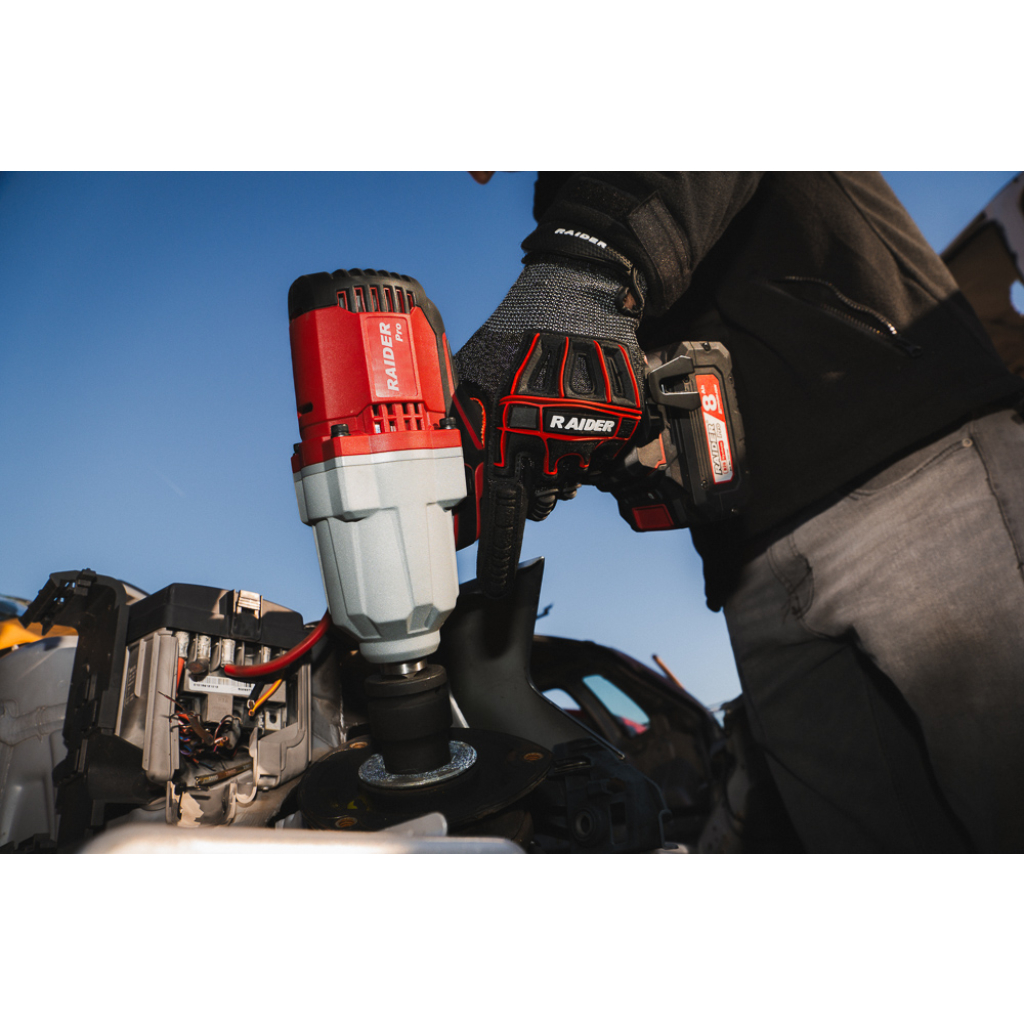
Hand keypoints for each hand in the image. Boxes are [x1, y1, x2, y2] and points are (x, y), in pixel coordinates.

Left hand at [452, 256, 647, 597]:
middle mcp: (552, 443)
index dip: (500, 552)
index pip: (505, 512)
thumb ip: (459, 430)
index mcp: (510, 437)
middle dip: (533, 487)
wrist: (576, 299)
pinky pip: (604, 456)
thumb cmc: (515, 338)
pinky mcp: (623, 426)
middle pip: (543, 501)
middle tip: (529, 449)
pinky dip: (593, 442)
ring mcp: (591, 436)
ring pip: (573, 478)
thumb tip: (441, 476)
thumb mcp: (471, 379)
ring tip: (555, 417)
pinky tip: (580, 409)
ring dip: (562, 462)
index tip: (496, 580)